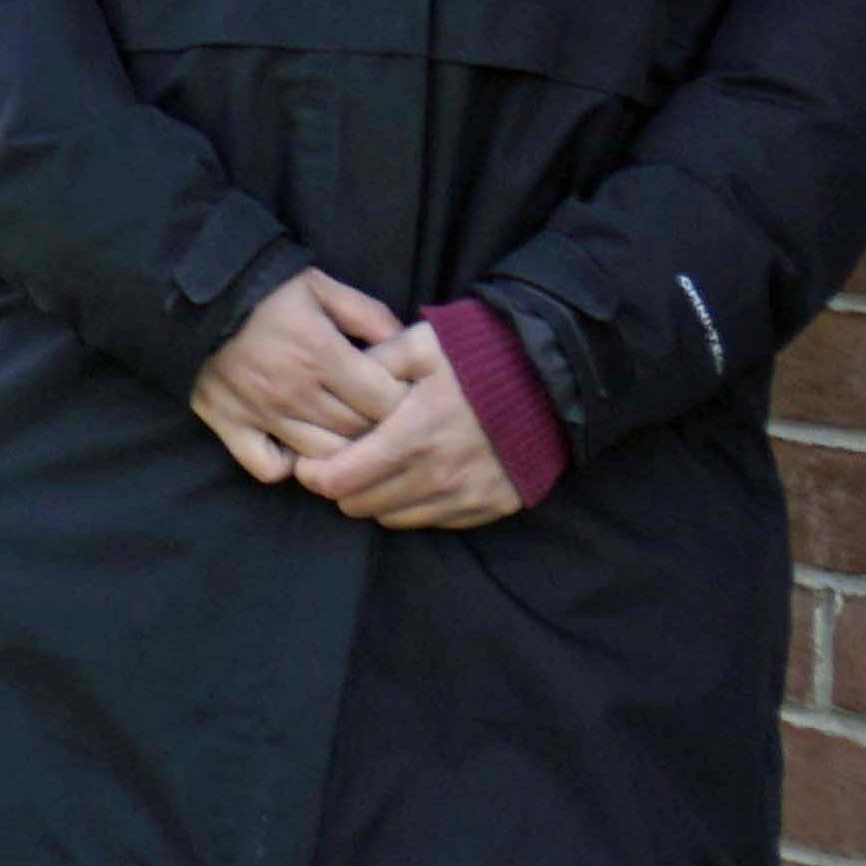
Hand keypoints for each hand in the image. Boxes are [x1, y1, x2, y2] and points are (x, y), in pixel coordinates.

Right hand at [188, 270, 408, 483]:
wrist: (189, 295)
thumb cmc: (262, 289)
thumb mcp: (320, 286)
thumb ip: (368, 314)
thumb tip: (409, 342)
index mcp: (320, 354)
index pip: (385, 401)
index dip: (403, 401)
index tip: (402, 394)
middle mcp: (294, 391)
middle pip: (359, 432)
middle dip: (379, 427)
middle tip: (378, 416)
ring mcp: (261, 413)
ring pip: (323, 456)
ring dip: (342, 451)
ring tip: (345, 434)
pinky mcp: (229, 425)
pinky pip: (268, 468)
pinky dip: (288, 465)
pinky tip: (297, 447)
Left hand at [301, 325, 524, 529]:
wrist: (555, 381)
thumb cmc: (481, 358)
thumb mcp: (421, 344)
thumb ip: (372, 363)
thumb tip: (335, 380)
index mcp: (412, 437)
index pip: (337, 481)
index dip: (313, 473)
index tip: (310, 460)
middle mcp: (438, 476)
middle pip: (359, 505)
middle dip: (343, 485)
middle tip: (345, 460)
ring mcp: (467, 496)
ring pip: (393, 518)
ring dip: (378, 497)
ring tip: (381, 466)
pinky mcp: (490, 506)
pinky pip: (433, 521)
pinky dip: (416, 505)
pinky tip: (419, 474)